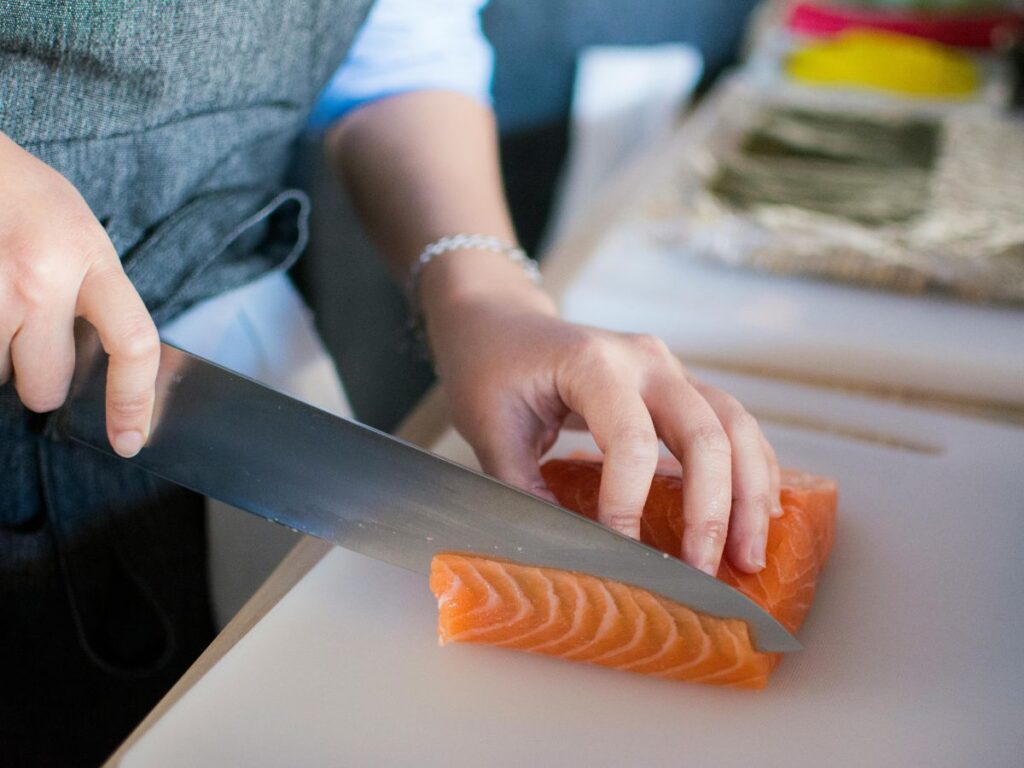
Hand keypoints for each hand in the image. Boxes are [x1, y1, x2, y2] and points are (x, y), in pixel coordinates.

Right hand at [0, 132, 158, 456]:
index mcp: (90, 257)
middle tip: (29, 340)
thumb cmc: (24, 198)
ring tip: (0, 307)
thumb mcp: (79, 235)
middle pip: (45, 386)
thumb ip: (94, 295)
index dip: (134, 401)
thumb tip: (100, 370)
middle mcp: (41, 278)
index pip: (134, 344)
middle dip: (38, 379)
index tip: (130, 440)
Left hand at [423, 257, 780, 575]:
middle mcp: (643, 359)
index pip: (629, 441)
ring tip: (751, 555)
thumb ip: (522, 488)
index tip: (622, 556)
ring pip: (734, 424)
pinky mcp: (679, 383)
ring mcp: (669, 367)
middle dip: (713, 509)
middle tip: (708, 572)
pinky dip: (751, 467)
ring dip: (749, 492)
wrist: (501, 322)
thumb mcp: (489, 429)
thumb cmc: (489, 370)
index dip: (629, 504)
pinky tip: (757, 513)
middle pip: (705, 432)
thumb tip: (564, 554)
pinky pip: (733, 422)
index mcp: (591, 364)